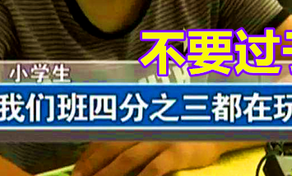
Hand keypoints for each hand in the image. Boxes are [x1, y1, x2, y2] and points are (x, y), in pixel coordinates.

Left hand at [72, 141, 224, 175]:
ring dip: (108, 175)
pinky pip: (154, 170)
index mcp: (137, 121)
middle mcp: (145, 127)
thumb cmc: (181, 132)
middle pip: (110, 148)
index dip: (87, 156)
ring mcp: (161, 138)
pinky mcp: (177, 152)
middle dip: (91, 167)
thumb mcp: (155, 129)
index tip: (76, 172)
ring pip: (126, 159)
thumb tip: (107, 159)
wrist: (216, 129)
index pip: (104, 138)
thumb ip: (134, 139)